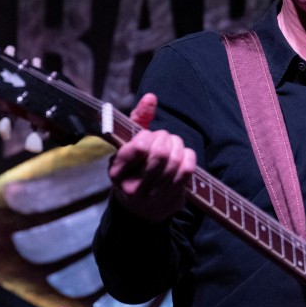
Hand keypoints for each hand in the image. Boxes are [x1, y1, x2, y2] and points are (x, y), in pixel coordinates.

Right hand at [108, 93, 195, 221]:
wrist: (139, 209)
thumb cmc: (133, 168)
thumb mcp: (127, 146)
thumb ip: (138, 120)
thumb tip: (151, 97)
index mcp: (117, 173)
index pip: (139, 146)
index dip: (148, 135)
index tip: (148, 135)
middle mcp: (134, 188)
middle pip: (160, 153)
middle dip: (165, 138)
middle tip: (164, 137)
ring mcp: (154, 197)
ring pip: (175, 161)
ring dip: (178, 145)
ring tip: (174, 144)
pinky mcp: (172, 200)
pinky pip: (187, 171)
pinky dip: (189, 156)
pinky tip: (183, 154)